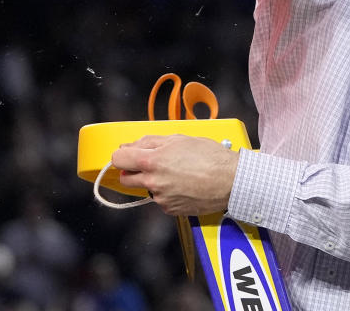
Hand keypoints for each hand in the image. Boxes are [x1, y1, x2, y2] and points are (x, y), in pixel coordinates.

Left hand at [111, 134, 239, 216]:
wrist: (230, 181)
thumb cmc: (209, 157)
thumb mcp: (178, 139)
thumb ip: (150, 142)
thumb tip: (130, 146)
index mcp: (152, 160)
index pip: (118, 160)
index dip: (122, 156)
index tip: (128, 155)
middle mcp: (153, 182)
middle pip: (126, 179)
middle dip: (133, 171)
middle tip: (149, 164)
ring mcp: (161, 198)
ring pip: (145, 189)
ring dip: (152, 182)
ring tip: (175, 173)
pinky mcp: (171, 209)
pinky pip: (160, 200)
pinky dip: (167, 193)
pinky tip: (183, 185)